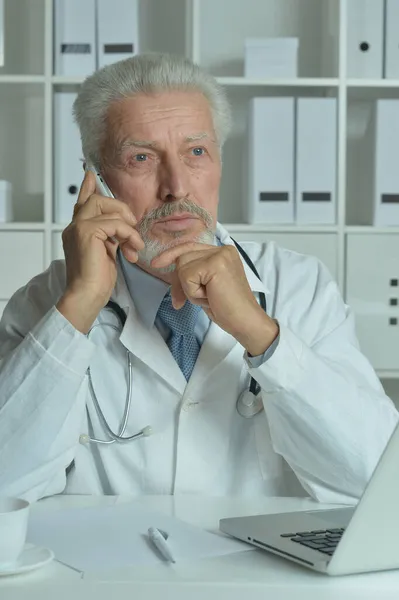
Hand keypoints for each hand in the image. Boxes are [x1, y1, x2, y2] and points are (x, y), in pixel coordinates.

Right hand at [57, 170, 144, 332]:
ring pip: (107, 208)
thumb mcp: (106, 253)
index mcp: (77, 231)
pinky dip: (128, 235)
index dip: (87, 187)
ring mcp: (78, 227)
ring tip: (135, 245)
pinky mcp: (87, 232)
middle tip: (133, 226)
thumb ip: (109, 237)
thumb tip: (121, 227)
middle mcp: (74, 226)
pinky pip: (115, 223)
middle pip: (97, 200)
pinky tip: (132, 249)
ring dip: (128, 226)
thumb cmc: (96, 281)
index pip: (82, 202)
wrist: (86, 295)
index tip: (90, 173)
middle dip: (120, 209)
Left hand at [152, 243, 278, 355]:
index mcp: (222, 252)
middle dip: (180, 282)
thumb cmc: (227, 307)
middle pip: (182, 257)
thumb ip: (193, 273)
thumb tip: (167, 269)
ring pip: (183, 267)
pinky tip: (210, 297)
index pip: (189, 247)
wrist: (244, 321)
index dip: (171, 255)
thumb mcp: (206, 285)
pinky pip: (187, 277)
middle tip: (197, 299)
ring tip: (209, 297)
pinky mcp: (215, 265)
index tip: (156, 263)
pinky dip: (193, 292)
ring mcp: (220, 255)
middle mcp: (222, 249)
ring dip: (190, 289)